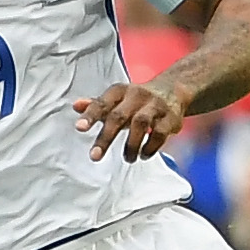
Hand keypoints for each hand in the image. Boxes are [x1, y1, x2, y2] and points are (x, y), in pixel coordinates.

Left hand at [70, 78, 193, 162]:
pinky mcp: (171, 118)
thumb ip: (96, 105)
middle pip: (119, 116)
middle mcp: (137, 96)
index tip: (80, 128)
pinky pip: (160, 133)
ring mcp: (155, 106)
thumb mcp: (116, 99)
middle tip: (95, 156)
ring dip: (131, 145)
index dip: (91, 115)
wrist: (173, 91)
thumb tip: (76, 106)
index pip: (103, 103)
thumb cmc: (137, 100)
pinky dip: (150, 147)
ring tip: (127, 158)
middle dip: (106, 137)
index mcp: (120, 91)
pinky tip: (143, 155)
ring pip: (141, 124)